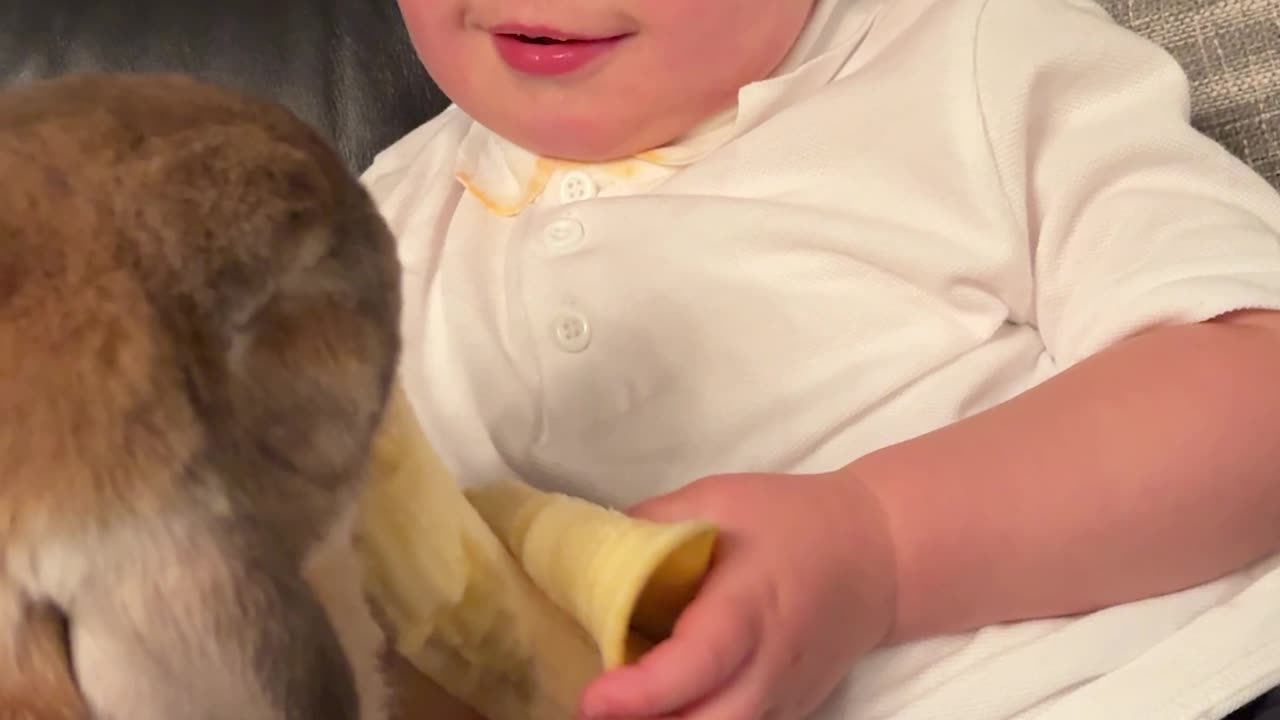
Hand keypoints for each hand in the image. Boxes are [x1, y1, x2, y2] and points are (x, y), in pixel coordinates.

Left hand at [575, 470, 897, 719]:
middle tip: (594, 707)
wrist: (878, 555)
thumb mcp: (717, 499)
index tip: (593, 698)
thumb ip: (650, 527)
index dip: (644, 691)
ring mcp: (784, 700)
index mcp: (751, 606)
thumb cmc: (793, 521)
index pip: (699, 663)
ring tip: (622, 707)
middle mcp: (771, 666)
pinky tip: (661, 707)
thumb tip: (588, 552)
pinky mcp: (786, 714)